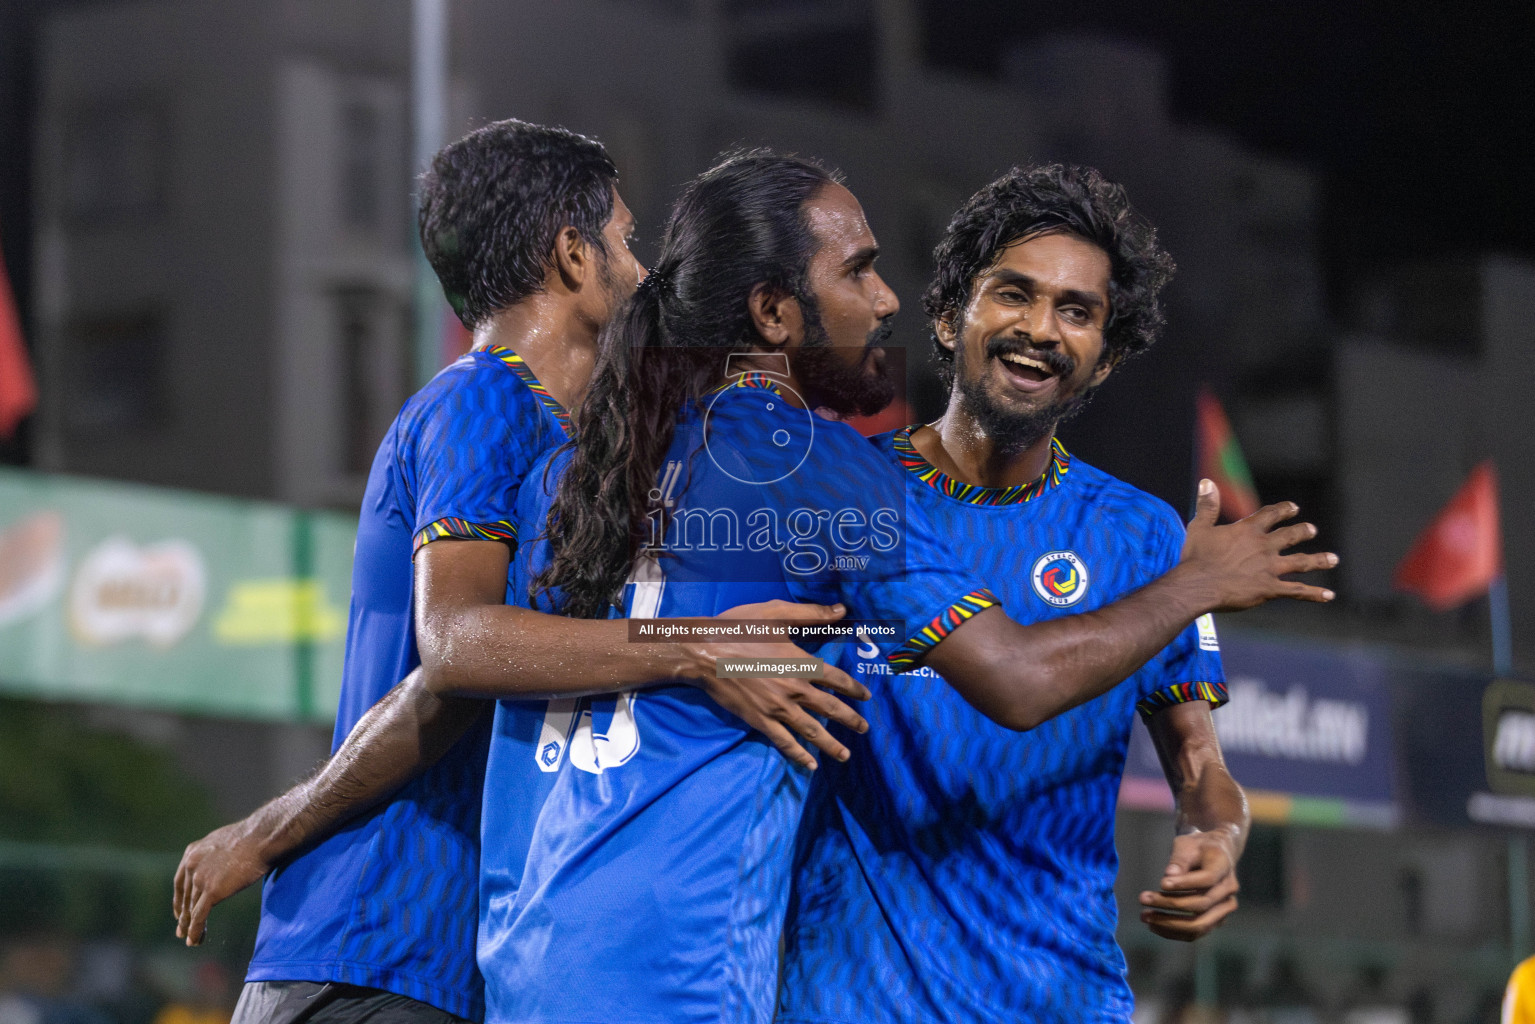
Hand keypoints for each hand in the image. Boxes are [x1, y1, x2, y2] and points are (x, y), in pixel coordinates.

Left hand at [173, 820, 270, 945]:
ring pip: (191, 909)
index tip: (180, 912)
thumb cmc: (253, 837)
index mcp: (192, 852)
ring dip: (190, 927)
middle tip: (181, 931)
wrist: (262, 837)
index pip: (180, 882)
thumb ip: (216, 856)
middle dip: (183, 916)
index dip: (180, 900)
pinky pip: (199, 916)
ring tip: (191, 940)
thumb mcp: (225, 842)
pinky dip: (195, 930)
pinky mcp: (211, 891)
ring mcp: (200, 878)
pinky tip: (195, 940)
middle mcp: (191, 865)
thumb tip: (222, 865)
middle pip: (185, 897)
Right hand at [680, 600, 869, 770]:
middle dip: (850, 720)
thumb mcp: (776, 614)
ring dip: (831, 744)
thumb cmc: (739, 630)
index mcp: (801, 663)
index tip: (866, 696)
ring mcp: (777, 708)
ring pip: (811, 731)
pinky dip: (798, 755)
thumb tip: (842, 609)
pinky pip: (784, 742)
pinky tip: (810, 765)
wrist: (703, 653)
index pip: (836, 679)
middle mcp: (794, 689)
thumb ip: (811, 614)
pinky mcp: (760, 720)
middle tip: (864, 729)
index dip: (854, 688)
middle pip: (830, 708)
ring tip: (845, 755)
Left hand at [1139, 828, 1240, 940]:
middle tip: (1142, 898)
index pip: (1207, 880)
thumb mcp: (1186, 844)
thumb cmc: (1197, 847)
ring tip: (1144, 916)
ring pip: (1199, 925)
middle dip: (1170, 904)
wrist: (1215, 854)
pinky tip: (1154, 925)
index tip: (1161, 883)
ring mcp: (1225, 908)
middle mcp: (1228, 890)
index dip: (1184, 884)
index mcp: (1223, 867)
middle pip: (1201, 905)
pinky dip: (1174, 931)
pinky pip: (1196, 932)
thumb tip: (1168, 877)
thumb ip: (1179, 860)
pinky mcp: (1216, 920)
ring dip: (1170, 924)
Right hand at [1178, 479, 1337, 611]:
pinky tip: (1328, 596)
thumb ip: (1207, 505)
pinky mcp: (1270, 588)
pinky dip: (1314, 593)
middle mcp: (1264, 547)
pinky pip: (1296, 591)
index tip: (1293, 508)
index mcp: (1248, 531)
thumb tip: (1207, 483)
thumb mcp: (1199, 527)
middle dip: (1302, 532)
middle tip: (1312, 530)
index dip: (1283, 510)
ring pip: (1301, 563)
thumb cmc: (1196, 557)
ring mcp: (1270, 568)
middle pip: (1290, 536)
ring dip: (1318, 560)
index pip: (1271, 515)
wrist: (1198, 585)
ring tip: (1332, 559)